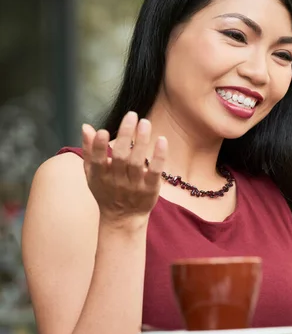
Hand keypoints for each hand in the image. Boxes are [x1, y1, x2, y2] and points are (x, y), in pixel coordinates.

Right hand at [81, 111, 167, 229]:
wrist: (123, 218)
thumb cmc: (106, 191)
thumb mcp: (92, 174)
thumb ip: (89, 150)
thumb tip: (87, 126)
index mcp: (100, 176)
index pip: (97, 160)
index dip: (98, 147)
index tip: (102, 130)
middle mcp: (117, 181)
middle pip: (120, 157)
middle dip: (125, 135)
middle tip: (132, 115)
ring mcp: (134, 185)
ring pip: (137, 162)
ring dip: (141, 141)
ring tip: (145, 122)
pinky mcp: (150, 188)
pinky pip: (155, 171)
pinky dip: (159, 156)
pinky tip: (162, 140)